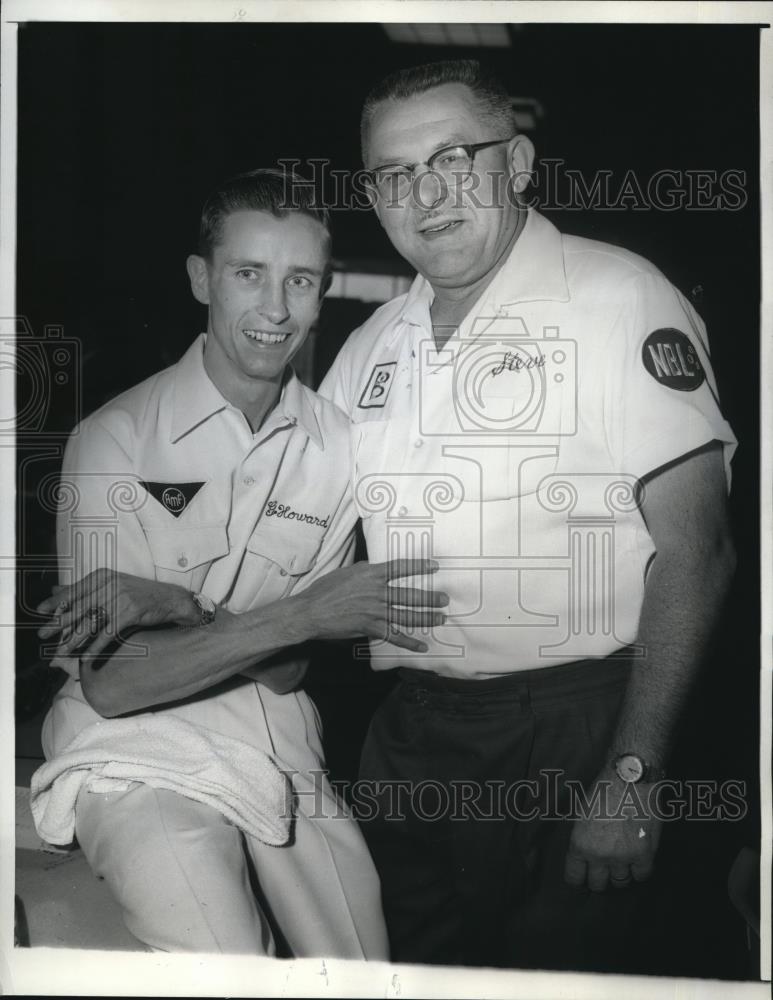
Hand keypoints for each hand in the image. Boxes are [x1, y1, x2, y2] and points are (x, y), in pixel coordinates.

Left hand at [37, 568, 197, 660]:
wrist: (170, 599)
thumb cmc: (139, 594)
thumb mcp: (111, 585)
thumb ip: (84, 589)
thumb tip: (56, 590)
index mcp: (103, 576)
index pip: (74, 590)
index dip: (57, 601)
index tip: (41, 611)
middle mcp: (110, 584)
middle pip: (79, 607)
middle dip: (60, 623)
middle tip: (44, 634)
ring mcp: (120, 598)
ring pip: (91, 622)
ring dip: (74, 640)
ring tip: (61, 652)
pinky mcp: (130, 612)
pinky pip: (107, 633)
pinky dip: (95, 648)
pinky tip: (86, 658)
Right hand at [297, 558, 447, 652]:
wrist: (311, 611)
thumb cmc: (325, 589)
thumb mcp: (346, 572)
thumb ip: (362, 569)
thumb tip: (372, 566)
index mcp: (371, 574)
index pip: (400, 568)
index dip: (419, 566)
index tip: (434, 566)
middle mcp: (376, 592)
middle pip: (409, 594)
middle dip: (429, 597)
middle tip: (444, 599)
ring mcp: (375, 611)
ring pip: (406, 615)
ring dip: (426, 617)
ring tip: (441, 618)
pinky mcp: (370, 627)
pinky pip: (394, 636)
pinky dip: (409, 642)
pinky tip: (421, 645)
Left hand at [564, 774, 661, 891]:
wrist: (629, 778)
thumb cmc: (603, 790)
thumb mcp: (581, 815)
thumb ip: (582, 839)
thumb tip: (583, 858)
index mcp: (579, 844)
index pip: (574, 878)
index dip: (579, 880)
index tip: (583, 879)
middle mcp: (599, 855)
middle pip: (598, 884)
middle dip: (600, 879)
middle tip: (604, 872)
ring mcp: (622, 857)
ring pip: (621, 882)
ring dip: (621, 874)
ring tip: (622, 863)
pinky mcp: (644, 854)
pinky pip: (642, 875)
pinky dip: (640, 870)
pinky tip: (638, 860)